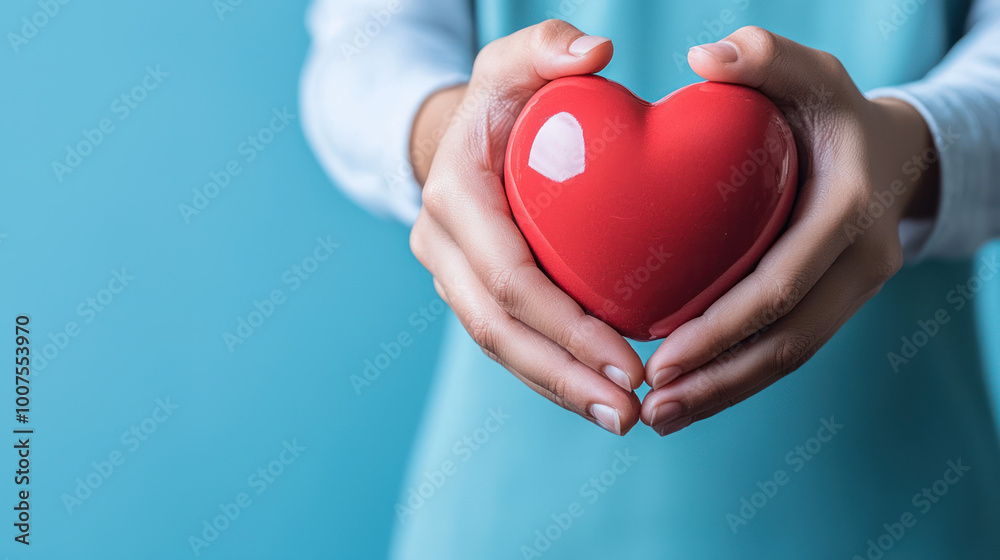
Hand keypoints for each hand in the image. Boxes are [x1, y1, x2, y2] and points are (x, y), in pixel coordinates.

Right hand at [409, 21, 645, 434]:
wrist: (461, 134)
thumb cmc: (501, 98)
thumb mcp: (515, 60)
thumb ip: (549, 47)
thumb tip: (598, 53)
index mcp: (455, 196)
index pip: (508, 276)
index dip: (564, 325)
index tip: (628, 358)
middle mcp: (441, 245)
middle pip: (498, 328)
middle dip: (561, 375)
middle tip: (628, 409)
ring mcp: (451, 274)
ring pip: (498, 346)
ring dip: (556, 388)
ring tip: (620, 417)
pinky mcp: (471, 291)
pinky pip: (508, 340)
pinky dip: (550, 372)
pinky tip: (597, 394)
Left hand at [641, 26, 940, 435]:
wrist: (890, 149)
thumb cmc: (831, 108)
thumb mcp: (807, 70)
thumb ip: (763, 57)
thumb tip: (702, 60)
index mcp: (848, 210)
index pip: (782, 286)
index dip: (722, 329)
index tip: (660, 359)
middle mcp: (861, 262)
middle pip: (788, 342)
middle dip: (718, 381)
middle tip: (651, 410)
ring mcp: (854, 289)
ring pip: (789, 358)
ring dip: (724, 394)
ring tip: (660, 417)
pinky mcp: (835, 304)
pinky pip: (788, 350)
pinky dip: (739, 377)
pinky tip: (689, 392)